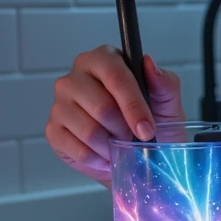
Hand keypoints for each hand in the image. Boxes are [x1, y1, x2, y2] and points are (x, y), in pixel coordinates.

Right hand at [45, 47, 184, 186]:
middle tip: (133, 138)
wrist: (140, 156)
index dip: (133, 105)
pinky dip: (99, 160)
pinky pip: (78, 150)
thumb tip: (149, 64)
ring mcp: (61, 103)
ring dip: (112, 147)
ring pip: (89, 131)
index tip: (146, 129)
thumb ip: (164, 82)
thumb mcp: (167, 103)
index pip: (115, 76)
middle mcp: (77, 76)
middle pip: (101, 106)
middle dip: (124, 130)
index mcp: (104, 59)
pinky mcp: (53, 130)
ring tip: (120, 147)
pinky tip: (106, 156)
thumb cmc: (152, 124)